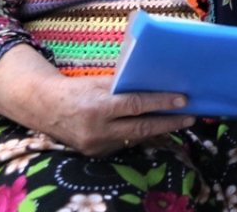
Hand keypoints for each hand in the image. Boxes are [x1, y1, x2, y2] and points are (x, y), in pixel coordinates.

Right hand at [0, 45, 194, 156]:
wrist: (45, 109)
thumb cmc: (77, 89)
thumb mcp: (100, 82)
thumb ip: (125, 86)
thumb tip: (157, 82)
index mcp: (98, 107)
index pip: (136, 105)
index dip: (161, 103)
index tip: (183, 100)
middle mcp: (97, 129)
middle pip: (141, 128)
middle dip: (169, 123)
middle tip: (191, 117)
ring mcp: (96, 145)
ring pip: (135, 139)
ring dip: (158, 131)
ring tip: (179, 122)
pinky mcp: (96, 154)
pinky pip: (124, 144)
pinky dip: (140, 136)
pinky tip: (155, 129)